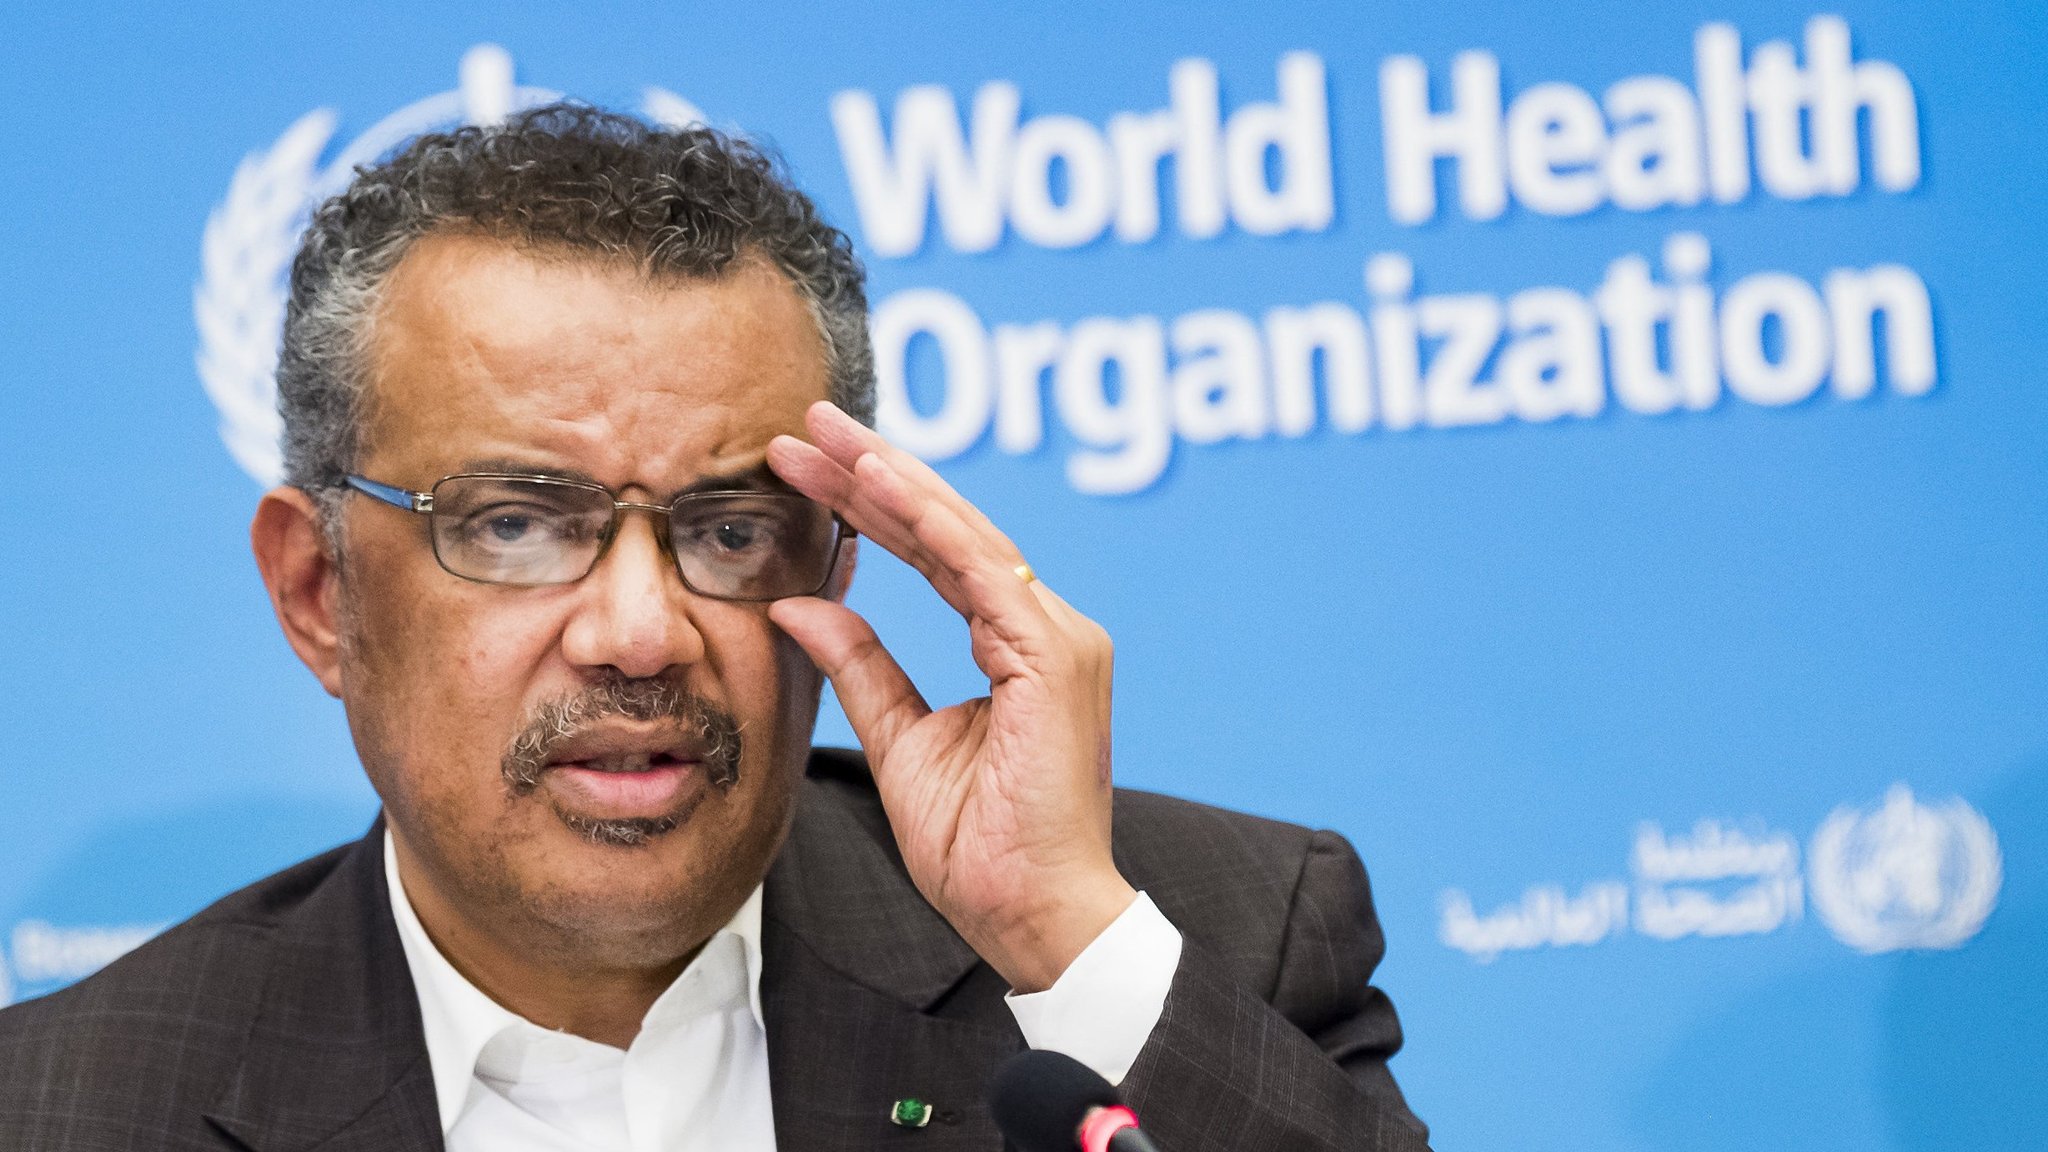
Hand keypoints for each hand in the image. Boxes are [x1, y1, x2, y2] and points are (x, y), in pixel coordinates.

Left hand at [767, 402, 1135, 992]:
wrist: (1034, 916)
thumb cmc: (981, 848)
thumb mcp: (900, 743)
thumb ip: (861, 668)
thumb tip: (800, 604)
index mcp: (1019, 646)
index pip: (936, 554)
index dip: (870, 508)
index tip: (804, 470)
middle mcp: (1047, 628)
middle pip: (948, 529)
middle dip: (872, 473)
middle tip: (805, 425)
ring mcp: (1059, 638)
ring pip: (966, 536)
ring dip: (893, 482)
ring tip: (830, 439)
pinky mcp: (1054, 657)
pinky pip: (983, 574)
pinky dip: (931, 526)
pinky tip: (881, 486)